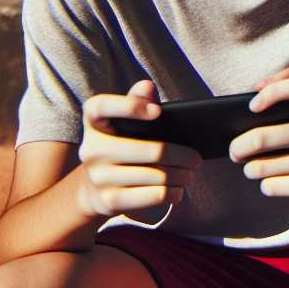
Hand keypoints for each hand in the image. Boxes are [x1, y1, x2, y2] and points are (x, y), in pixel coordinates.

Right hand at [76, 80, 199, 219]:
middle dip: (184, 156)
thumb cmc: (121, 145)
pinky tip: (178, 189)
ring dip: (183, 176)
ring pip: (159, 176)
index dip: (128, 106)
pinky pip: (155, 195)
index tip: (157, 112)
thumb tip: (147, 86)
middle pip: (153, 151)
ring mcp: (99, 177)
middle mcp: (91, 149)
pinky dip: (174, 192)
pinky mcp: (110, 200)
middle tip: (196, 159)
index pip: (101, 106)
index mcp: (94, 122)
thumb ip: (137, 100)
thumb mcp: (124, 123)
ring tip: (190, 173)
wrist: (94, 188)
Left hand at [230, 67, 288, 204]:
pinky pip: (273, 186)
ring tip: (251, 167)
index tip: (253, 107)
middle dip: (239, 147)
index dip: (272, 91)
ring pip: (262, 167)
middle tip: (235, 150)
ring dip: (250, 168)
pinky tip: (272, 180)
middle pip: (264, 138)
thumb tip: (257, 87)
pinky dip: (266, 184)